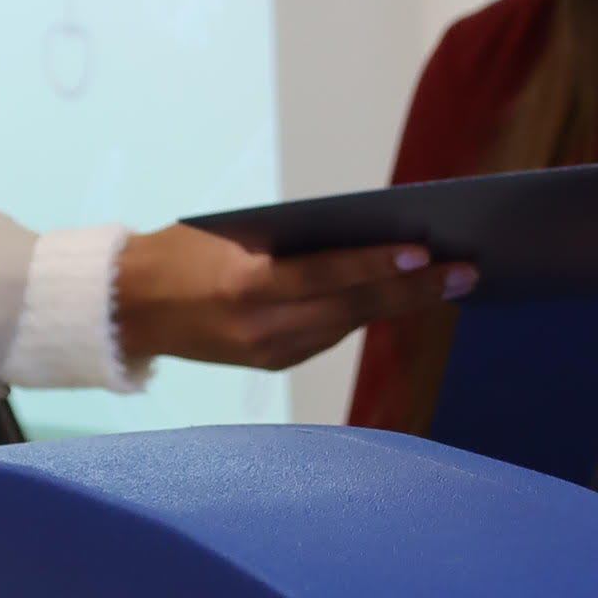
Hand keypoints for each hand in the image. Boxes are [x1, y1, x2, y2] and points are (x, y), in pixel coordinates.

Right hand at [116, 226, 472, 370]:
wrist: (129, 306)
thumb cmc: (183, 251)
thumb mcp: (233, 234)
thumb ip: (292, 241)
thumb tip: (367, 237)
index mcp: (247, 286)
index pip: (330, 275)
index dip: (382, 265)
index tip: (429, 250)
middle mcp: (261, 327)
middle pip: (354, 309)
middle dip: (414, 291)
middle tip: (467, 272)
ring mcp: (268, 352)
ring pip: (348, 326)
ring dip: (398, 305)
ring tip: (447, 283)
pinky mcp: (270, 362)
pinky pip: (327, 336)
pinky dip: (361, 314)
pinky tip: (396, 297)